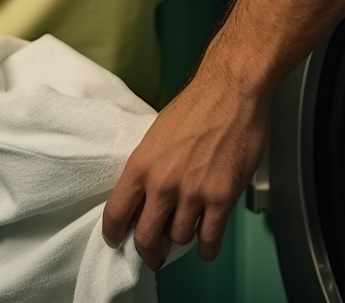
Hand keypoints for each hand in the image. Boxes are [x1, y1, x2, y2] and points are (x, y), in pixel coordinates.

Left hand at [102, 56, 268, 269]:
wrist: (230, 91)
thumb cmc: (195, 106)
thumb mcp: (156, 135)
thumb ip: (149, 168)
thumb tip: (145, 196)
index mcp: (141, 165)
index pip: (116, 213)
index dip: (114, 234)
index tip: (117, 240)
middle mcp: (163, 184)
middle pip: (146, 238)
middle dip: (149, 250)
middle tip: (154, 253)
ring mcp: (193, 194)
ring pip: (180, 239)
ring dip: (182, 239)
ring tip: (185, 233)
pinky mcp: (221, 198)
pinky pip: (210, 239)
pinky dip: (207, 248)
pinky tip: (206, 245)